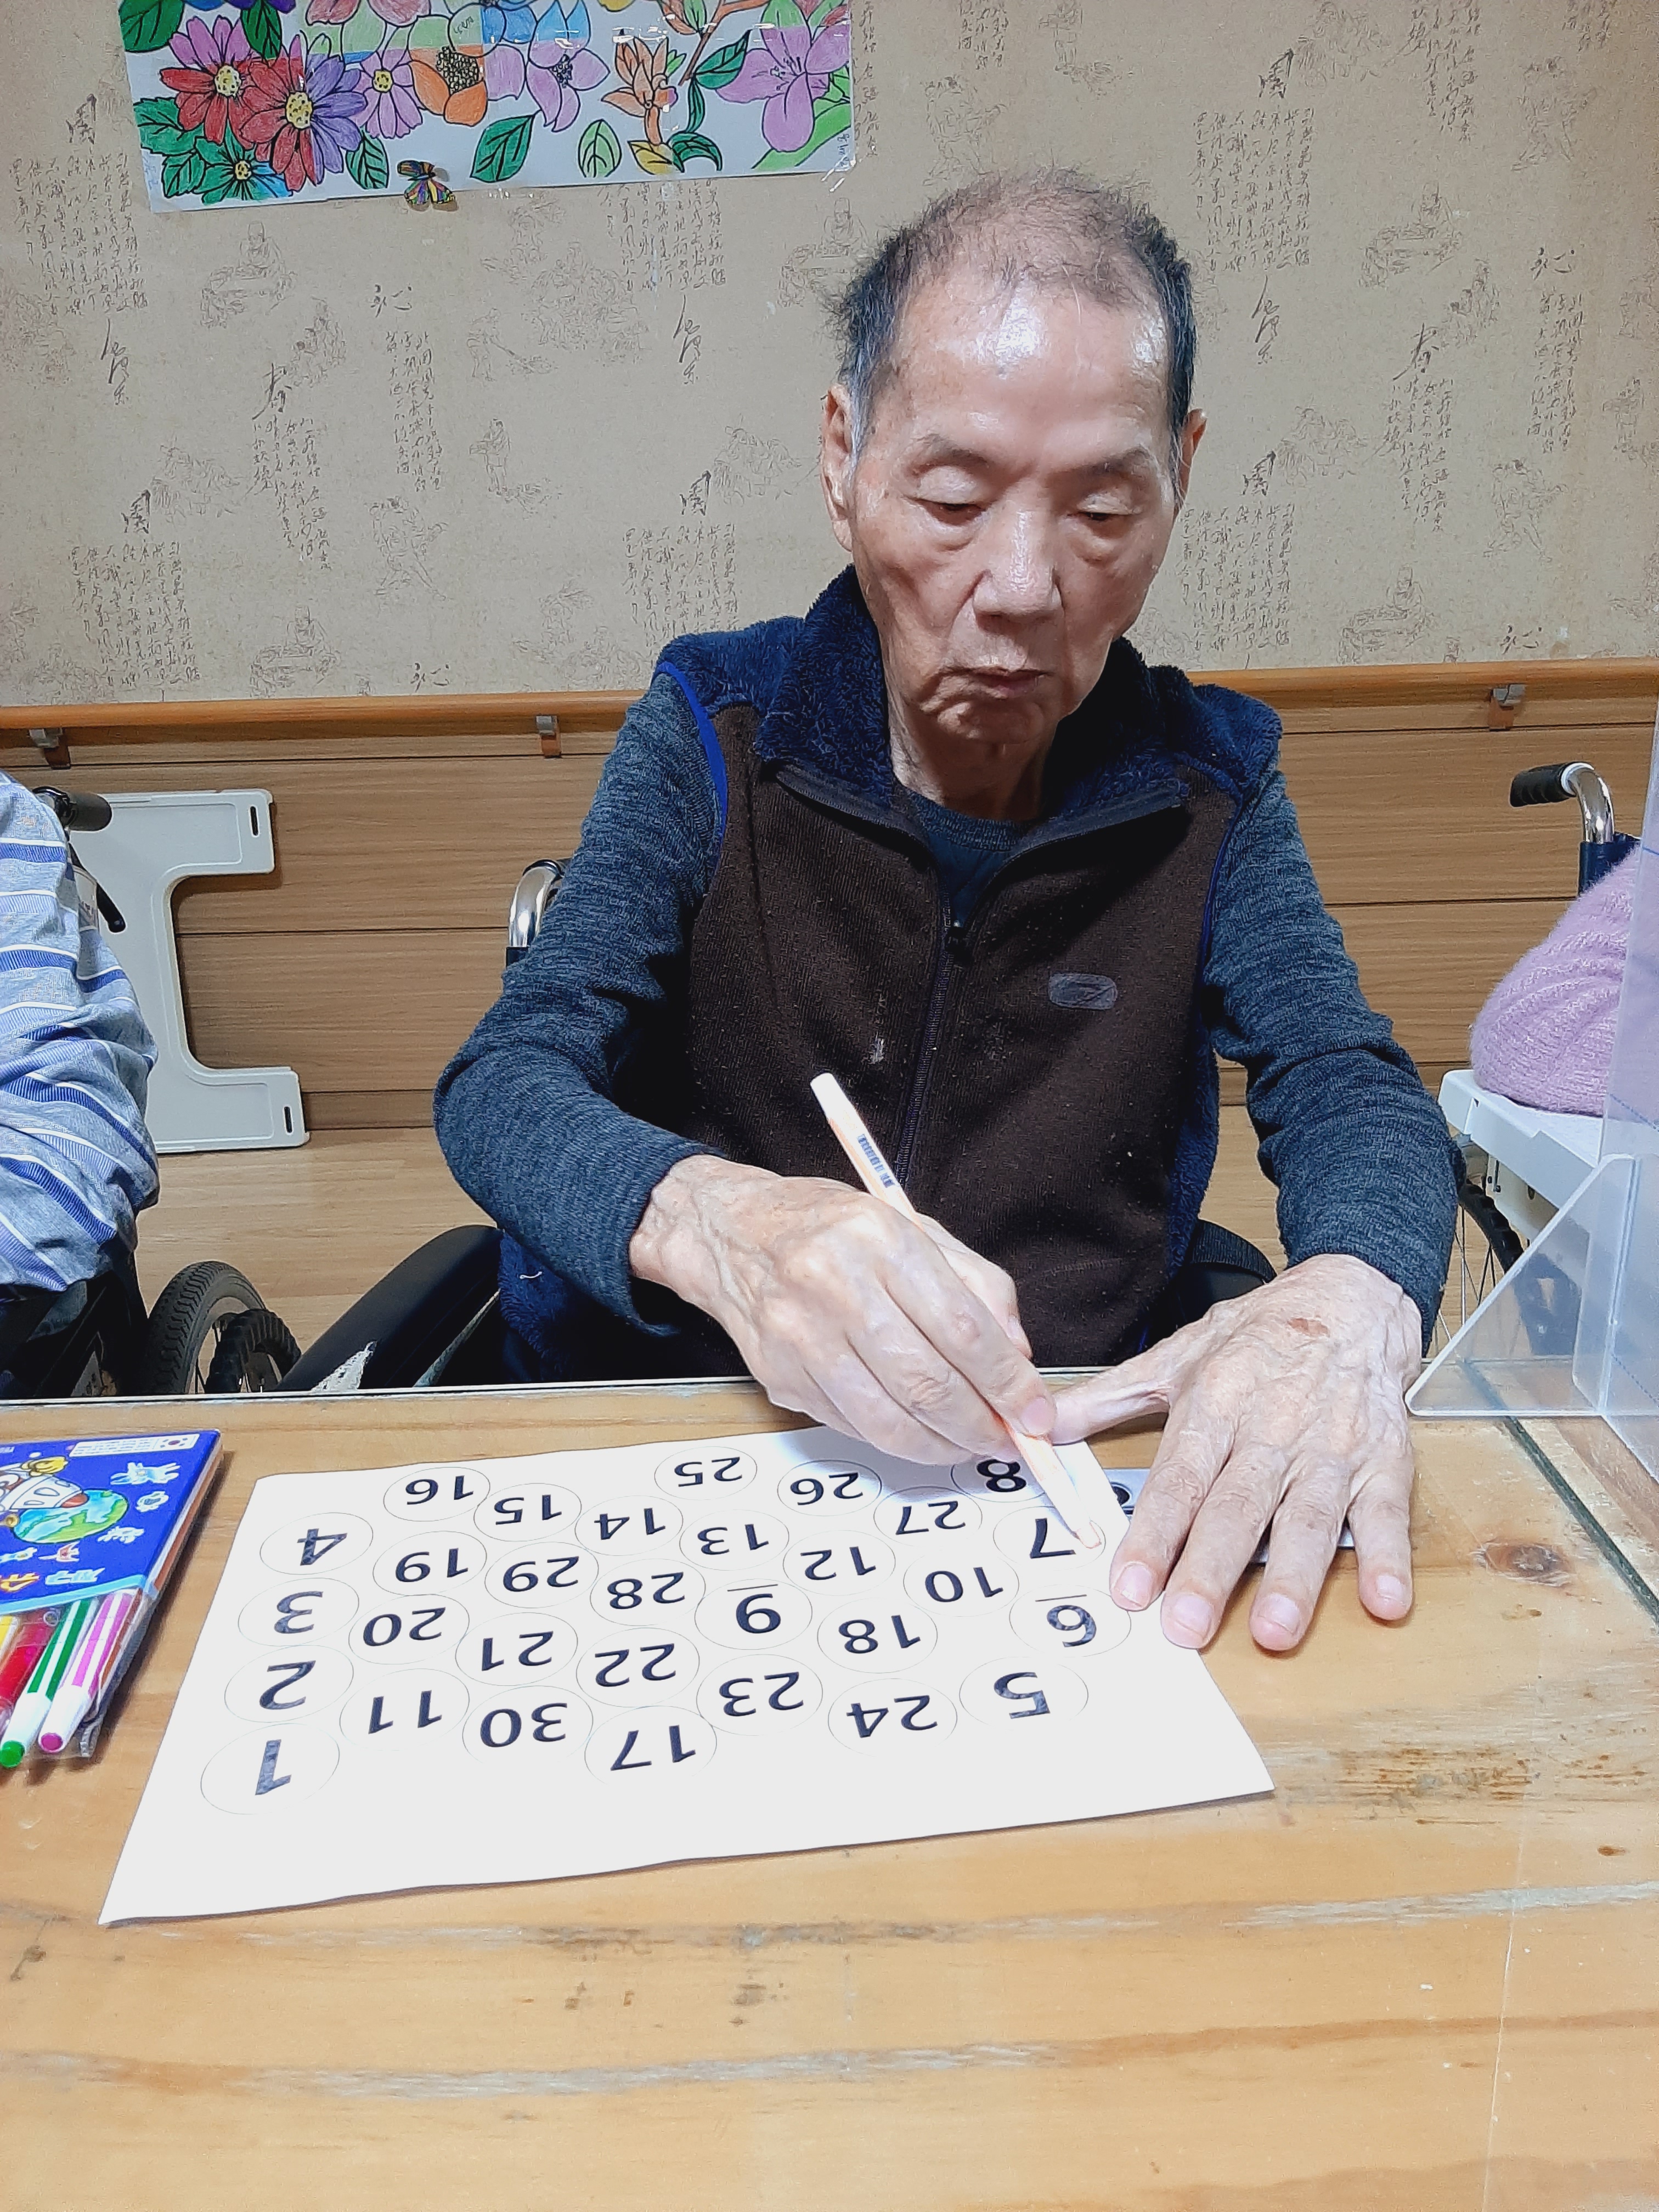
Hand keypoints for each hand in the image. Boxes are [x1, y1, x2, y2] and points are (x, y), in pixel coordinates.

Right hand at [630, 1155, 1054, 1463]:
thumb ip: (977, 1286)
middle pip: (925, 1382)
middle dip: (980, 1425)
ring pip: (887, 1420)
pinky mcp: (778, 1375)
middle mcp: (833, 1286)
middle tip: (1009, 1440)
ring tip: (969, 1445)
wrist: (734, 1232)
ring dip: (941, 1447)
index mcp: (878, 1240)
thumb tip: (1017, 1357)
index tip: (1035, 1410)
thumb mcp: (916, 1229)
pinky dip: (895, 1438)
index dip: (1006, 1381)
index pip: (961, 1327)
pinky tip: (919, 1432)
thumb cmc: (833, 1228)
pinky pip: (851, 1425)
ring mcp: (798, 1336)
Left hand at [1049, 1255, 1421, 1652]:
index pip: (1179, 1478)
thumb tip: (1041, 1424)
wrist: (1351, 1297)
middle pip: (1238, 1507)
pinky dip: (1389, 1558)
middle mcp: (1272, 1429)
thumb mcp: (1177, 1355)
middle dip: (1210, 1569)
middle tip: (1185, 1626)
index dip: (1153, 1534)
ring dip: (1295, 1577)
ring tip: (1274, 1630)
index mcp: (1216, 1403)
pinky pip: (1387, 1512)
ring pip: (1310, 1517)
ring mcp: (1331, 1448)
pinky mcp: (1384, 1460)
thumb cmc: (1258, 1335)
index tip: (1129, 1586)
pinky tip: (1385, 1602)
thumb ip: (1109, 1398)